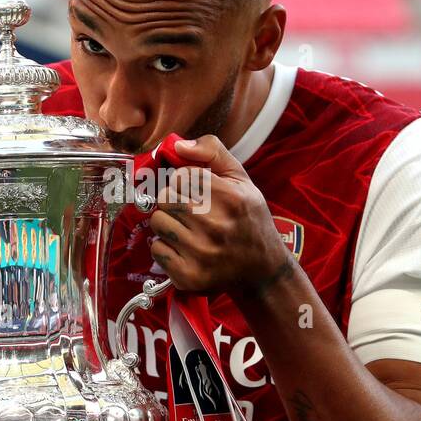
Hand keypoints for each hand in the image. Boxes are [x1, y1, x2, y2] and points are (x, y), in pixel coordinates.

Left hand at [147, 135, 293, 295]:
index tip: (196, 191)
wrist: (263, 269)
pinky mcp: (189, 275)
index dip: (185, 181)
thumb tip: (178, 146)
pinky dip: (167, 248)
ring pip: (158, 222)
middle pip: (165, 197)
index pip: (180, 176)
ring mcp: (201, 253)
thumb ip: (212, 152)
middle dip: (174, 201)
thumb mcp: (242, 180)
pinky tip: (186, 249)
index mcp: (230, 198)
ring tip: (189, 230)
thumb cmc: (249, 219)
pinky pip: (157, 249)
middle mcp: (215, 226)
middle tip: (191, 211)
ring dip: (169, 224)